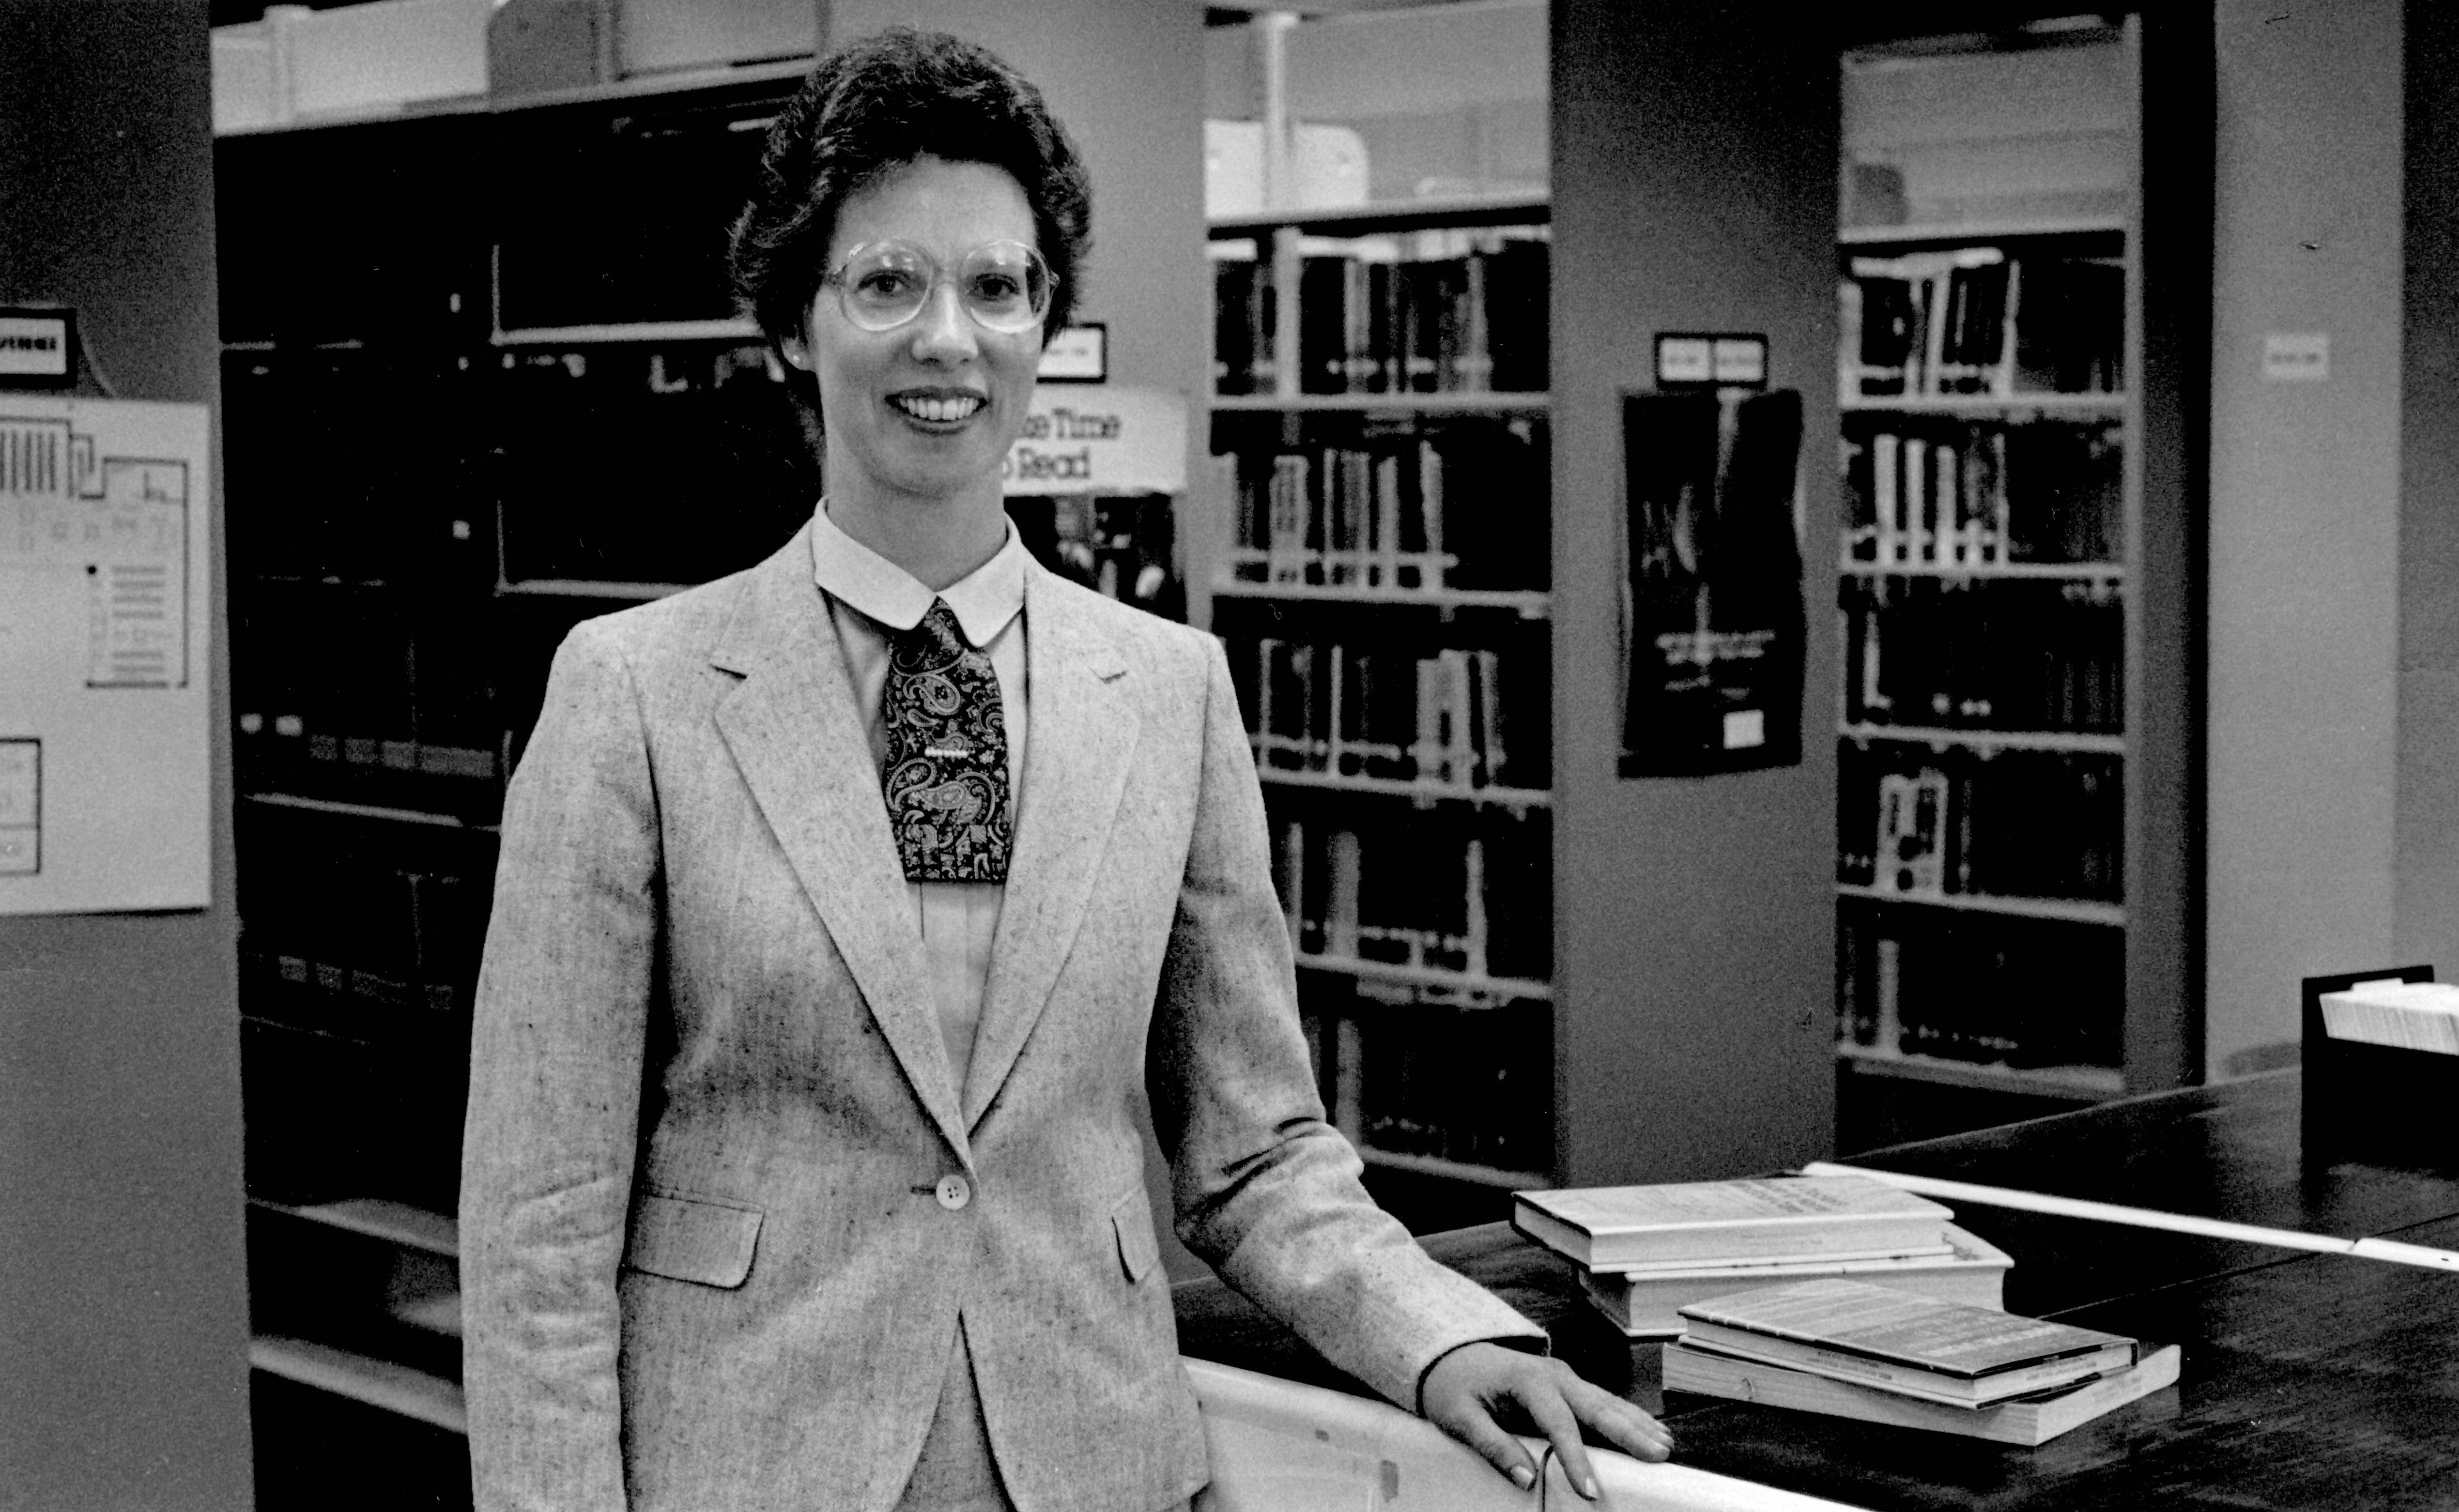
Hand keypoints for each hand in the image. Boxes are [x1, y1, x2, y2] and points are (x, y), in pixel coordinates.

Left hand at [1420, 1341, 1672, 1499]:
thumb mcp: (1460, 1417)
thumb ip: (1493, 1446)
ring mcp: (1565, 1377)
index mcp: (1527, 1380)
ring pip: (1608, 1401)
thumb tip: (1526, 1479)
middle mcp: (1554, 1375)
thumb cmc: (1454, 1386)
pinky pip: (1604, 1401)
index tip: (1590, 1490)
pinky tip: (1651, 1429)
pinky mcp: (1569, 1384)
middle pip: (1597, 1406)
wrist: (1452, 1354)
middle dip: (1629, 1432)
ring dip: (1638, 1423)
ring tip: (1665, 1445)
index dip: (1576, 1458)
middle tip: (1658, 1455)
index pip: (1558, 1424)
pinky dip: (1630, 1415)